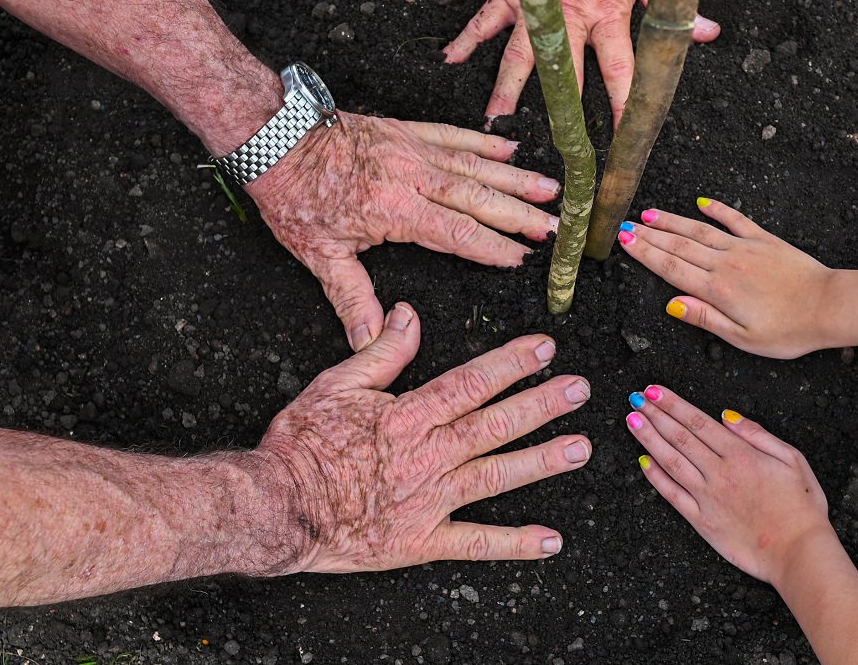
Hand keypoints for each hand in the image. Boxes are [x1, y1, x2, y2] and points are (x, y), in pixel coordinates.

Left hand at [247, 113, 560, 350]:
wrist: (274, 136)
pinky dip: (484, 142)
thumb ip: (352, 298)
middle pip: (478, 197)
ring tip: (550, 188)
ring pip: (475, 165)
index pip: (457, 232)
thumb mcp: (319, 255)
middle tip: (554, 226)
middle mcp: (411, 176)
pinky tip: (509, 148)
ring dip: (515, 177)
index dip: (492, 247)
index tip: (522, 258)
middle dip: (520, 213)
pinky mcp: (405, 130)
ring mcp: (411, 149)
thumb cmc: (294, 195)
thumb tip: (370, 341)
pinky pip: (454, 135)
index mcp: (394, 210)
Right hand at [251, 303, 592, 572]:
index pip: (472, 382)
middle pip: (496, 423)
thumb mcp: (336, 384)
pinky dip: (515, 543)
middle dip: (542, 404)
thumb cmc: (300, 445)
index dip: (512, 364)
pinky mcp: (421, 541)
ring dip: (542, 461)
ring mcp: (429, 500)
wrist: (277, 506)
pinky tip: (550, 540)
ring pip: (497, 475)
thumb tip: (408, 314)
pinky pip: (475, 543)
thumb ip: (381, 351)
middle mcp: (428, 455)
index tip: (545, 349)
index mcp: (409, 415)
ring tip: (580, 449)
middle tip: (580, 390)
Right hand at [443, 0, 719, 126]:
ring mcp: (535, 3)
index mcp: (607, 11)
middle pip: (563, 74)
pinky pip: (485, 18)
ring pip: (519, 56)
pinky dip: (468, 37)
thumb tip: (703, 31)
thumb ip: (667, 6)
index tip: (624, 135)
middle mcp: (569, 15)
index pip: (619, 69)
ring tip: (496, 118)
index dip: (623, 104)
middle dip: (559, 112)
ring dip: (507, 88)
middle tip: (555, 145)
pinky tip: (452, 56)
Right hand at [616, 199, 835, 357]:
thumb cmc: (788, 330)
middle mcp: (726, 264)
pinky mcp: (764, 240)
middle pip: (679, 245)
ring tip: (649, 213)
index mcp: (717, 290)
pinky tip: (701, 202)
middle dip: (649, 234)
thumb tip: (671, 304)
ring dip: (672, 221)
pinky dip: (717, 209)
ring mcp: (745, 248)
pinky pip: (735, 219)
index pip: (671, 268)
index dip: (644, 253)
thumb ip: (705, 318)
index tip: (624, 240)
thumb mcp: (742, 338)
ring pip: (700, 230)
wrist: (829, 306)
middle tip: (625, 224)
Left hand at [625, 384, 832, 586]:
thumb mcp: (793, 460)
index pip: (698, 422)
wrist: (799, 553)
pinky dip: (655, 477)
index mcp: (741, 455)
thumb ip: (758, 435)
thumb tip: (727, 416)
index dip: (673, 404)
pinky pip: (672, 495)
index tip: (655, 391)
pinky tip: (643, 462)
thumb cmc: (801, 509)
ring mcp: (707, 498)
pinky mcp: (702, 522)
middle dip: (655, 415)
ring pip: (670, 461)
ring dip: (648, 438)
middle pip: (680, 437)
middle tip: (636, 398)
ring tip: (632, 420)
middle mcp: (719, 473)